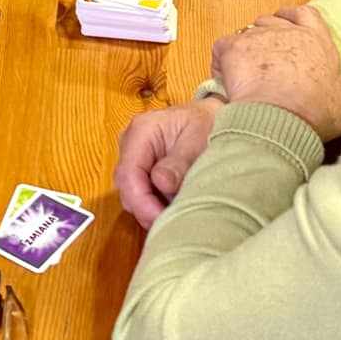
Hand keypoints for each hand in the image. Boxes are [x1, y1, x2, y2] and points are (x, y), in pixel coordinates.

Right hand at [115, 97, 221, 227]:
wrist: (213, 117)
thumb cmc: (208, 123)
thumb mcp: (199, 138)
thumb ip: (180, 161)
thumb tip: (161, 183)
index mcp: (141, 131)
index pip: (128, 174)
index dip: (141, 202)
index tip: (161, 220)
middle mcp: (130, 144)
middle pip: (126, 187)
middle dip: (147, 209)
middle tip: (175, 222)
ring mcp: (134, 158)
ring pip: (132, 194)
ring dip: (152, 209)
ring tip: (179, 213)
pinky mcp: (142, 170)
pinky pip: (141, 193)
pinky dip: (156, 205)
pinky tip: (175, 207)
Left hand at [211, 5, 340, 142]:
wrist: (280, 118)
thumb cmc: (314, 113)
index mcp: (317, 41)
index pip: (306, 14)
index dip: (293, 17)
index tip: (286, 23)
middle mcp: (288, 32)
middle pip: (270, 22)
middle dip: (265, 36)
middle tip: (262, 59)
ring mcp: (258, 37)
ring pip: (246, 33)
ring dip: (244, 50)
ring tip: (244, 73)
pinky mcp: (233, 47)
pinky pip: (222, 47)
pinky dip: (221, 61)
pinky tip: (226, 79)